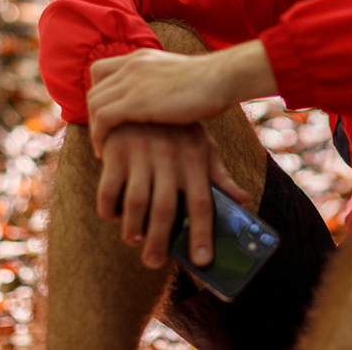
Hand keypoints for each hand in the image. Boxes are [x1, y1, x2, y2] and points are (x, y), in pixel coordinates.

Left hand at [86, 41, 277, 154]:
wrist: (222, 78)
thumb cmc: (211, 83)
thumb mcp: (178, 76)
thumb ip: (162, 84)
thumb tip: (163, 100)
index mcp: (141, 57)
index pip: (101, 70)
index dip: (100, 94)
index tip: (108, 116)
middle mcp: (132, 65)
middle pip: (94, 89)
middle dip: (94, 116)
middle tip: (103, 138)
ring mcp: (132, 81)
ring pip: (94, 104)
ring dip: (94, 129)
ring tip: (103, 148)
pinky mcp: (136, 101)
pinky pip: (102, 118)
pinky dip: (99, 136)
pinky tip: (106, 152)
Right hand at [96, 123, 251, 268]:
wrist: (143, 89)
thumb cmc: (178, 128)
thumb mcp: (203, 145)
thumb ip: (219, 175)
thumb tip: (243, 201)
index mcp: (195, 158)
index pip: (201, 203)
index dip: (202, 234)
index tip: (202, 262)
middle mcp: (169, 157)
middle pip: (166, 208)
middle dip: (160, 241)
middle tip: (154, 263)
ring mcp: (141, 153)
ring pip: (136, 201)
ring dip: (133, 228)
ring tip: (134, 242)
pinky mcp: (115, 151)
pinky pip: (108, 188)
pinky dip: (109, 208)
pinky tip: (114, 217)